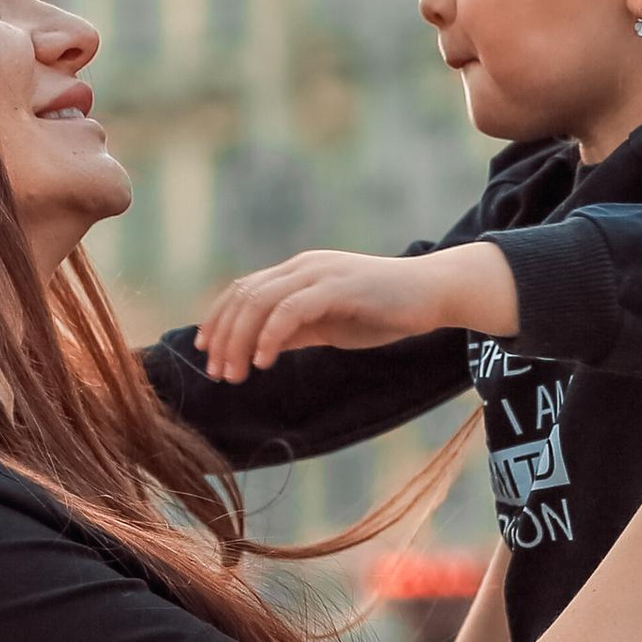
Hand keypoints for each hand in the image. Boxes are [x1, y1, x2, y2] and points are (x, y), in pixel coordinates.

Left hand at [196, 243, 508, 380]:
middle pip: (244, 296)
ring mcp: (320, 273)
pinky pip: (290, 310)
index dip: (218, 320)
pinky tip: (264, 362)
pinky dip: (270, 336)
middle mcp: (303, 266)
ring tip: (236, 374)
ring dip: (240, 340)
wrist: (433, 293)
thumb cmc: (385, 309)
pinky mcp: (337, 286)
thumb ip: (296, 330)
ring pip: (260, 302)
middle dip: (224, 337)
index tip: (208, 354)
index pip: (243, 291)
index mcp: (298, 273)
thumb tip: (258, 348)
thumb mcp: (329, 324)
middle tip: (218, 374)